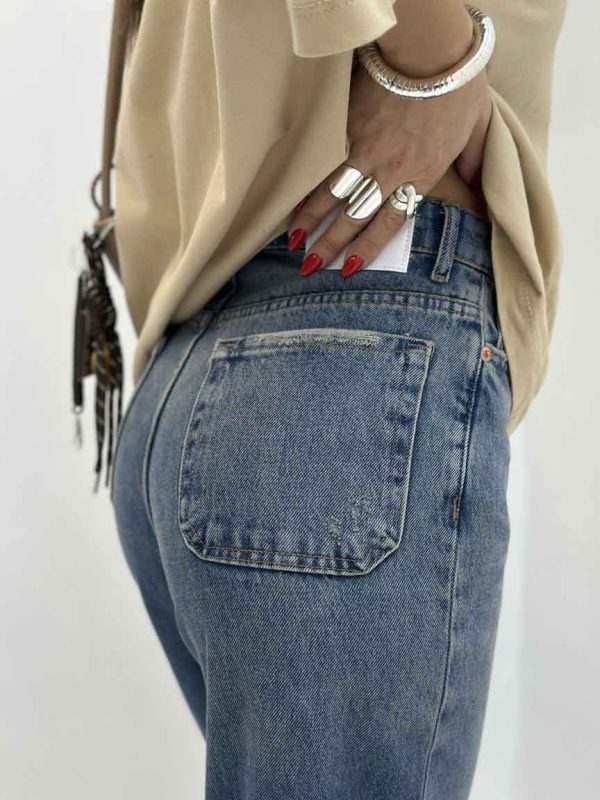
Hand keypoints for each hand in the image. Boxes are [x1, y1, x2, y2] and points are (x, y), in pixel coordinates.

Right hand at [287, 58, 491, 277]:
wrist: (430, 47)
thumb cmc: (459, 84)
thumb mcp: (477, 126)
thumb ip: (475, 159)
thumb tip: (477, 182)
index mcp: (421, 174)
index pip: (389, 223)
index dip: (366, 248)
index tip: (348, 269)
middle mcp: (389, 169)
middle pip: (354, 216)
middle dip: (329, 244)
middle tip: (309, 267)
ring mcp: (364, 147)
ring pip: (332, 194)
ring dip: (310, 220)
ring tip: (293, 241)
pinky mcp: (347, 125)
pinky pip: (323, 162)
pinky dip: (307, 185)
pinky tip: (293, 201)